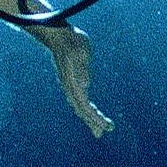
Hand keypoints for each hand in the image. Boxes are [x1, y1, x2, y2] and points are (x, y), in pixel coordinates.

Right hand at [31, 21, 112, 137]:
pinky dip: (87, 110)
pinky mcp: (72, 83)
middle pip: (82, 110)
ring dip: (90, 118)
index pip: (85, 106)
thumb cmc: (72, 41)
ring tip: (100, 129)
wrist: (59, 36)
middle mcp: (70, 88)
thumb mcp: (81, 51)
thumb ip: (82, 67)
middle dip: (94, 122)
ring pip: (80, 107)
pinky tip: (91, 113)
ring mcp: (70, 86)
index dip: (94, 118)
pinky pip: (80, 101)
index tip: (105, 126)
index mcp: (73, 83)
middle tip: (107, 131)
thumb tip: (85, 85)